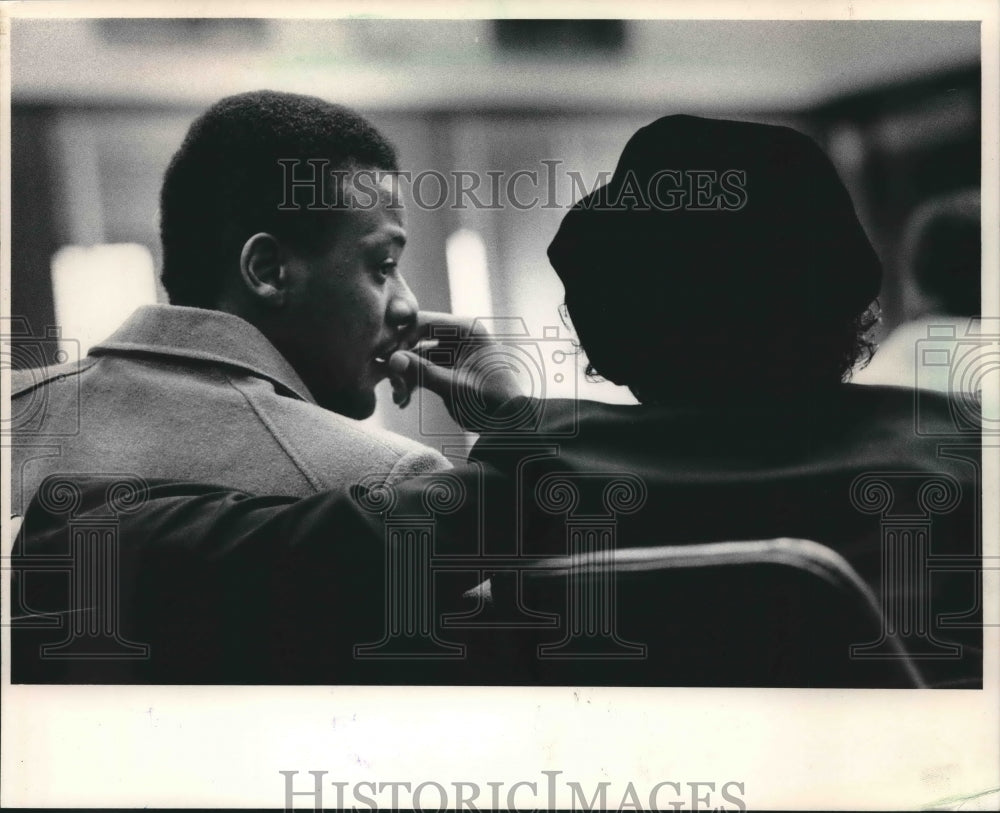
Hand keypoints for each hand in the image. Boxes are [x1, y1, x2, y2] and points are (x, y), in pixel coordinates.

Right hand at [387, 312, 528, 431]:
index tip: (386, 358)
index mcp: (468, 331)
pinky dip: (410, 384)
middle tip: (390, 381)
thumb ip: (424, 373)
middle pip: (416, 338)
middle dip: (401, 361)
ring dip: (403, 376)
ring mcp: (451, 352)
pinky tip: (402, 402)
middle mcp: (458, 336)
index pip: (426, 321)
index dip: (402, 337)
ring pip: (415, 357)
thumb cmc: (491, 404)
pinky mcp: (446, 368)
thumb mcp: (456, 388)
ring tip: (397, 398)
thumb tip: (392, 359)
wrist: (507, 426)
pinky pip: (420, 370)